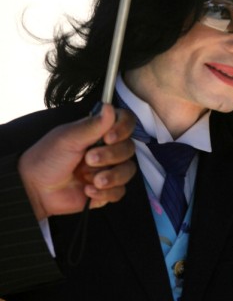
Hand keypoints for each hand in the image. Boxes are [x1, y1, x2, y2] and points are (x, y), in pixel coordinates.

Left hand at [18, 104, 136, 219]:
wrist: (35, 189)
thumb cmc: (47, 159)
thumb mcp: (68, 138)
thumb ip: (93, 125)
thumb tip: (110, 107)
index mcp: (98, 132)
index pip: (125, 123)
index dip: (123, 129)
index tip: (109, 138)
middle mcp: (107, 149)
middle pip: (129, 148)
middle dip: (111, 156)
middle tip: (89, 160)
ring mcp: (107, 170)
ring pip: (128, 171)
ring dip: (111, 177)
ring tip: (92, 181)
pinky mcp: (106, 190)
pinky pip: (119, 191)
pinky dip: (105, 193)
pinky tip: (87, 191)